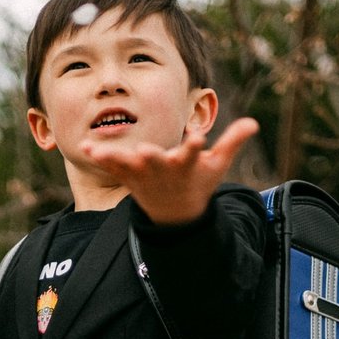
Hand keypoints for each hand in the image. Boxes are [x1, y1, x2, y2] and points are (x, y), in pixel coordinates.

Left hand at [81, 116, 258, 225]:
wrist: (175, 215)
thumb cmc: (197, 183)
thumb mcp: (216, 166)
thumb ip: (232, 142)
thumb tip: (254, 122)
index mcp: (186, 164)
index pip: (193, 154)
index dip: (195, 147)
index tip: (197, 139)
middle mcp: (164, 170)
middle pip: (158, 162)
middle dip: (152, 157)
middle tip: (146, 151)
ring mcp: (144, 175)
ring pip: (129, 166)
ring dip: (115, 158)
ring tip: (98, 152)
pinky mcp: (130, 177)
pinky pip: (112, 168)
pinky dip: (100, 158)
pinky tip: (85, 147)